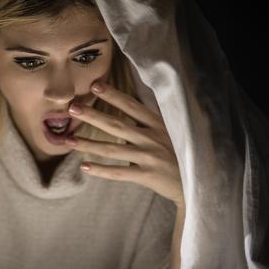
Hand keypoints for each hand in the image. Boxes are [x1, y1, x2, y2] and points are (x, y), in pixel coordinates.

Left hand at [64, 81, 183, 207]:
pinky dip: (101, 170)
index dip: (113, 95)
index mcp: (159, 123)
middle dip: (93, 115)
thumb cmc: (183, 154)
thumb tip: (127, 108)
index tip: (94, 85)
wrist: (200, 183)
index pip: (132, 106)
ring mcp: (149, 157)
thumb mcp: (172, 132)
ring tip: (68, 140)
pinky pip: (119, 172)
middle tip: (72, 107)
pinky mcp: (147, 176)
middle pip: (116, 125)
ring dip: (88, 144)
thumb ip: (151, 122)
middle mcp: (152, 137)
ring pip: (112, 149)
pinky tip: (84, 166)